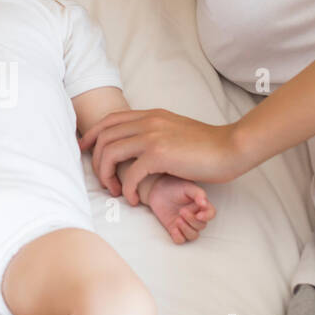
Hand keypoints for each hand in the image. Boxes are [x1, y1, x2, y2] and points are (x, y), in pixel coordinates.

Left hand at [80, 108, 247, 202]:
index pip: (109, 120)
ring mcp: (152, 136)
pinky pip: (130, 174)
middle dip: (95, 161)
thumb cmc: (206, 145)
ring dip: (107, 176)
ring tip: (116, 191)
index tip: (84, 151)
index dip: (91, 136)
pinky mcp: (159, 154)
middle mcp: (147, 122)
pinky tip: (134, 199)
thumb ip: (154, 132)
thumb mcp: (174, 130)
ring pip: (109, 153)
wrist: (231, 147)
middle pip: (103, 138)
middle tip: (104, 181)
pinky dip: (127, 189)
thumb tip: (137, 144)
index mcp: (150, 115)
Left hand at [144, 175, 216, 243]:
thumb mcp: (187, 187)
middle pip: (201, 226)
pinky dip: (178, 237)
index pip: (211, 214)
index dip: (207, 217)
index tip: (199, 215)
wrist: (158, 190)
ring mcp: (185, 224)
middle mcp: (195, 217)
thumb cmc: (175, 187)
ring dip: (186, 230)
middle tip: (182, 211)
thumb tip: (205, 203)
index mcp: (201, 206)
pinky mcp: (174, 229)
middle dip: (192, 221)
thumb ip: (198, 194)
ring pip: (193, 235)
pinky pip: (180, 240)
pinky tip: (173, 229)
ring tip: (177, 220)